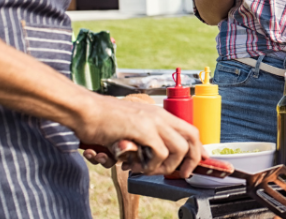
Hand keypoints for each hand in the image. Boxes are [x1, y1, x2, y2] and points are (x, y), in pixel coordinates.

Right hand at [74, 94, 202, 176]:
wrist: (85, 111)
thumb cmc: (102, 120)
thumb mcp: (131, 126)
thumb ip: (145, 138)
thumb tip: (153, 156)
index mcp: (159, 114)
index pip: (189, 129)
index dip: (197, 147)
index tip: (200, 159)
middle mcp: (160, 116)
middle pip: (191, 138)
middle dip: (190, 159)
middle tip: (179, 173)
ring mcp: (153, 122)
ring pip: (179, 149)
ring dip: (166, 165)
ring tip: (147, 169)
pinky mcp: (143, 131)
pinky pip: (160, 154)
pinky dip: (151, 165)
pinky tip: (134, 165)